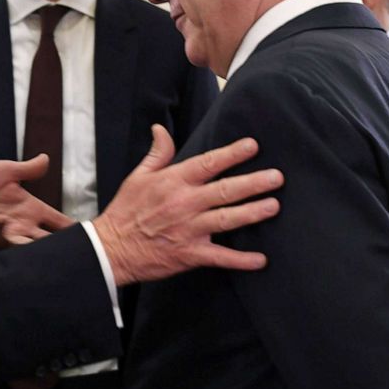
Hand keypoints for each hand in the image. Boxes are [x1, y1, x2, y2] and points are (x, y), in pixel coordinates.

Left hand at [0, 156, 73, 251]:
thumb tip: (47, 159)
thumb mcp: (6, 170)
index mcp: (31, 208)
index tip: (92, 237)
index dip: (74, 229)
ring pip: (29, 246)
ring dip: (38, 247)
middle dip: (62, 247)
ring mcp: (6, 233)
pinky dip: (6, 234)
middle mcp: (22, 223)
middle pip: (49, 240)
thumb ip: (28, 169)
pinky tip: (7, 224)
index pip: (58, 222)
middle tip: (80, 252)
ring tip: (51, 248)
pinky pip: (1, 241)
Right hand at [93, 125, 281, 285]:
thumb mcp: (137, 177)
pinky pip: (220, 257)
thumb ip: (157, 154)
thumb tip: (161, 129)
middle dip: (253, 183)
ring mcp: (188, 230)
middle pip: (225, 190)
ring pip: (227, 219)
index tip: (253, 145)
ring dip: (252, 213)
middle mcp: (184, 203)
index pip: (208, 163)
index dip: (231, 154)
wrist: (111, 249)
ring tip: (274, 206)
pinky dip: (240, 260)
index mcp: (172, 181)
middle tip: (277, 177)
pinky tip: (260, 260)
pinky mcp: (189, 254)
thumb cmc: (125, 211)